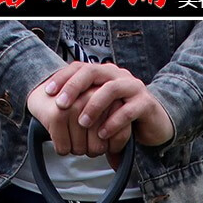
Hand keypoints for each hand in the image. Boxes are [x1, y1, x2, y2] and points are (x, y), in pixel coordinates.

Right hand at [26, 63, 110, 158]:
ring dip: (73, 147)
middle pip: (97, 147)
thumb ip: (115, 130)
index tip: (99, 138)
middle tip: (81, 135)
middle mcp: (92, 100)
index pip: (118, 138)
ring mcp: (74, 107)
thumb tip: (116, 161)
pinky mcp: (57, 116)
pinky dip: (60, 147)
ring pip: (79, 150)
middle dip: (88, 148)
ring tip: (70, 130)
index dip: (107, 146)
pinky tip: (59, 132)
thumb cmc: (75, 104)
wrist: (43, 89)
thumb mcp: (101, 113)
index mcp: (108, 97)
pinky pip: (63, 149)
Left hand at [45, 61, 173, 150]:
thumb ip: (81, 106)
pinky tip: (102, 134)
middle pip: (94, 72)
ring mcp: (133, 88)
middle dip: (74, 87)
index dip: (62, 78)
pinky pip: (128, 110)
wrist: (154, 122)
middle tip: (61, 105)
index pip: (80, 68)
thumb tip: (51, 117)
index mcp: (104, 74)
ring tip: (82, 122)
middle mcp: (118, 76)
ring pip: (112, 89)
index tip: (47, 93)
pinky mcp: (146, 104)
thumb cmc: (121, 116)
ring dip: (94, 105)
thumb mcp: (99, 109)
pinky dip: (114, 122)